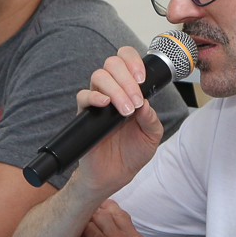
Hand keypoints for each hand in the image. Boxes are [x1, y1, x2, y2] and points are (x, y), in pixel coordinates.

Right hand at [73, 47, 165, 193]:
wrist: (115, 175)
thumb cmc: (132, 153)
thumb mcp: (152, 135)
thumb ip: (151, 118)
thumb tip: (145, 102)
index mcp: (130, 90)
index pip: (126, 60)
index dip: (133, 61)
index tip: (142, 78)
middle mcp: (113, 91)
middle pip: (112, 64)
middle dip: (127, 79)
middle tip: (135, 101)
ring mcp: (97, 101)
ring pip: (99, 76)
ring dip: (115, 89)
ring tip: (125, 111)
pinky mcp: (85, 114)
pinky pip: (83, 96)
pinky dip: (94, 97)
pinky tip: (105, 104)